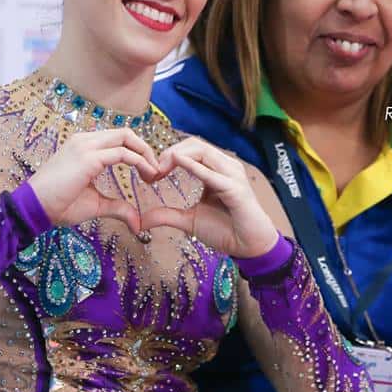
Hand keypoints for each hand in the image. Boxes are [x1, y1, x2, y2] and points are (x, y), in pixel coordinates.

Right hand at [27, 129, 160, 231]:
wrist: (33, 207)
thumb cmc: (58, 205)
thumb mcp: (95, 204)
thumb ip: (118, 208)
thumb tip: (137, 222)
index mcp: (84, 146)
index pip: (117, 139)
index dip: (137, 151)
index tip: (148, 172)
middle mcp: (85, 140)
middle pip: (125, 133)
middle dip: (146, 149)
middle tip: (157, 171)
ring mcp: (86, 146)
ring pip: (126, 137)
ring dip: (146, 153)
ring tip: (154, 174)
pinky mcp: (89, 157)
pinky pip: (123, 153)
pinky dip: (140, 162)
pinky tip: (147, 175)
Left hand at [142, 137, 279, 258]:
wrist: (250, 247)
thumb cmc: (225, 230)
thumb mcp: (189, 220)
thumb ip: (167, 215)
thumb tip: (141, 220)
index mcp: (215, 169)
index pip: (190, 148)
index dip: (168, 154)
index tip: (151, 172)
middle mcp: (225, 167)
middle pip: (195, 144)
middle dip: (170, 152)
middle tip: (153, 169)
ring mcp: (232, 175)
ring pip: (203, 151)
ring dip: (178, 156)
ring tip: (160, 168)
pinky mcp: (236, 189)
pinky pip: (212, 174)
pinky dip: (194, 167)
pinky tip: (178, 163)